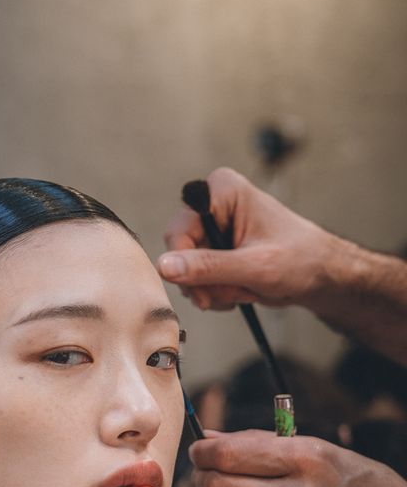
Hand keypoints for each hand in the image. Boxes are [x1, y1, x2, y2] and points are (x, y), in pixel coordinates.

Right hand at [158, 167, 338, 311]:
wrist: (321, 275)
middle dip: (204, 281)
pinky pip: (195, 278)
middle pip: (179, 252)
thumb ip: (208, 267)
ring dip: (211, 290)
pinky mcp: (214, 249)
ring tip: (243, 290)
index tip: (204, 292)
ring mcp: (212, 229)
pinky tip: (239, 291)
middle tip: (230, 294)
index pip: (178, 230)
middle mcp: (211, 205)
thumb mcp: (255, 266)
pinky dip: (215, 292)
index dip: (185, 264)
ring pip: (185, 270)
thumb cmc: (302, 260)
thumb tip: (164, 267)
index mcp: (221, 191)